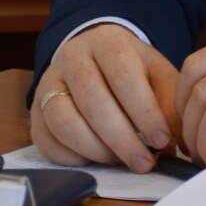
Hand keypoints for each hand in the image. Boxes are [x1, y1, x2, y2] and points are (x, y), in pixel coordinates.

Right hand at [29, 23, 179, 172]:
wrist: (96, 56)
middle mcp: (72, 58)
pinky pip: (46, 140)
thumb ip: (168, 105)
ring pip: (63, 121)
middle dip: (121, 139)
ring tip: (120, 161)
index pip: (124, 77)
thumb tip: (170, 143)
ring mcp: (48, 83)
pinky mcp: (35, 110)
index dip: (144, 113)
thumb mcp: (158, 75)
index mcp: (108, 43)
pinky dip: (72, 157)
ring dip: (95, 149)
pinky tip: (96, 160)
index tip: (162, 140)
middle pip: (92, 101)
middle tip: (144, 163)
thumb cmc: (133, 70)